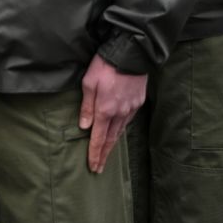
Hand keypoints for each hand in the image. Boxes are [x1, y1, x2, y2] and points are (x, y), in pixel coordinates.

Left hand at [80, 53, 146, 173]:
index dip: (95, 153)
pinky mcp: (138, 103)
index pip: (98, 138)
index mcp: (105, 110)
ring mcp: (131, 109)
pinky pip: (128, 121)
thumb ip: (86, 106)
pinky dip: (121, 131)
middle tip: (99, 168)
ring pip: (120, 132)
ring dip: (112, 144)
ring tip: (106, 155)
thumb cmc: (104, 66)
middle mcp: (120, 113)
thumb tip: (84, 127)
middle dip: (104, 155)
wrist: (131, 54)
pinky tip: (118, 133)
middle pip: (111, 139)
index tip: (92, 166)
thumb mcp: (88, 83)